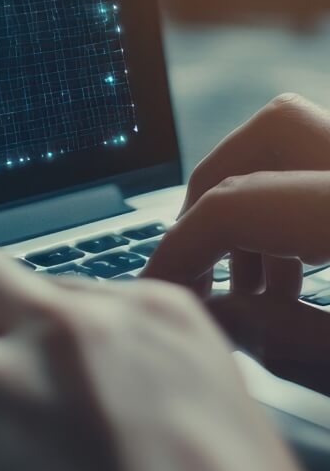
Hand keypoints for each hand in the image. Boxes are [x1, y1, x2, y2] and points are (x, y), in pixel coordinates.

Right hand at [144, 94, 329, 391]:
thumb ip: (287, 339)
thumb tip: (216, 315)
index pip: (240, 203)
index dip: (181, 249)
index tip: (157, 292)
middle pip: (273, 131)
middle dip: (218, 193)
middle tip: (205, 264)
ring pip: (306, 141)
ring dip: (267, 202)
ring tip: (261, 287)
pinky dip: (307, 208)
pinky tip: (312, 274)